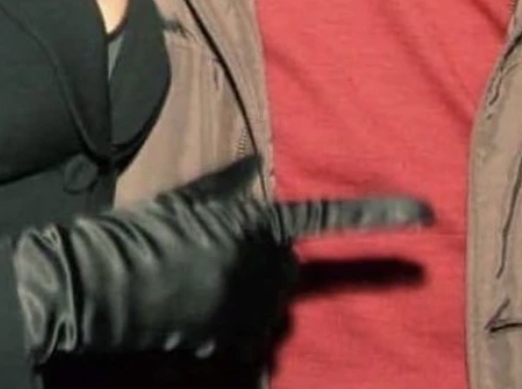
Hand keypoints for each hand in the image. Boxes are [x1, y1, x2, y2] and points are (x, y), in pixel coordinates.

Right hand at [11, 155, 431, 364]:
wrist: (93, 288)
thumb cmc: (136, 234)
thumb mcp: (183, 200)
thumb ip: (227, 189)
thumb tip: (256, 172)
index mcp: (258, 226)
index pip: (328, 218)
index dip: (379, 216)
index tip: (427, 215)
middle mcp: (266, 272)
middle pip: (286, 272)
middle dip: (261, 269)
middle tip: (208, 259)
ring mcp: (251, 316)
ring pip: (268, 312)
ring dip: (243, 303)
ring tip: (189, 288)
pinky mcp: (232, 349)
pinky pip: (249, 345)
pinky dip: (231, 336)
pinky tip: (196, 321)